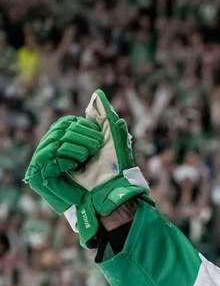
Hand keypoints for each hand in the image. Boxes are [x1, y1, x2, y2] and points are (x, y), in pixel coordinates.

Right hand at [24, 115, 103, 232]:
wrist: (113, 191)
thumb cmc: (114, 168)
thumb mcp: (111, 137)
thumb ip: (104, 115)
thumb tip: (98, 94)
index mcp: (69, 142)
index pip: (67, 123)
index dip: (83, 128)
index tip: (98, 141)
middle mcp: (56, 151)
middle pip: (60, 130)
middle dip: (82, 138)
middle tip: (93, 151)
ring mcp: (46, 163)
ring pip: (55, 141)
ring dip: (76, 148)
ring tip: (86, 159)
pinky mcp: (39, 175)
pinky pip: (46, 155)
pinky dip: (64, 157)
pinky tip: (75, 165)